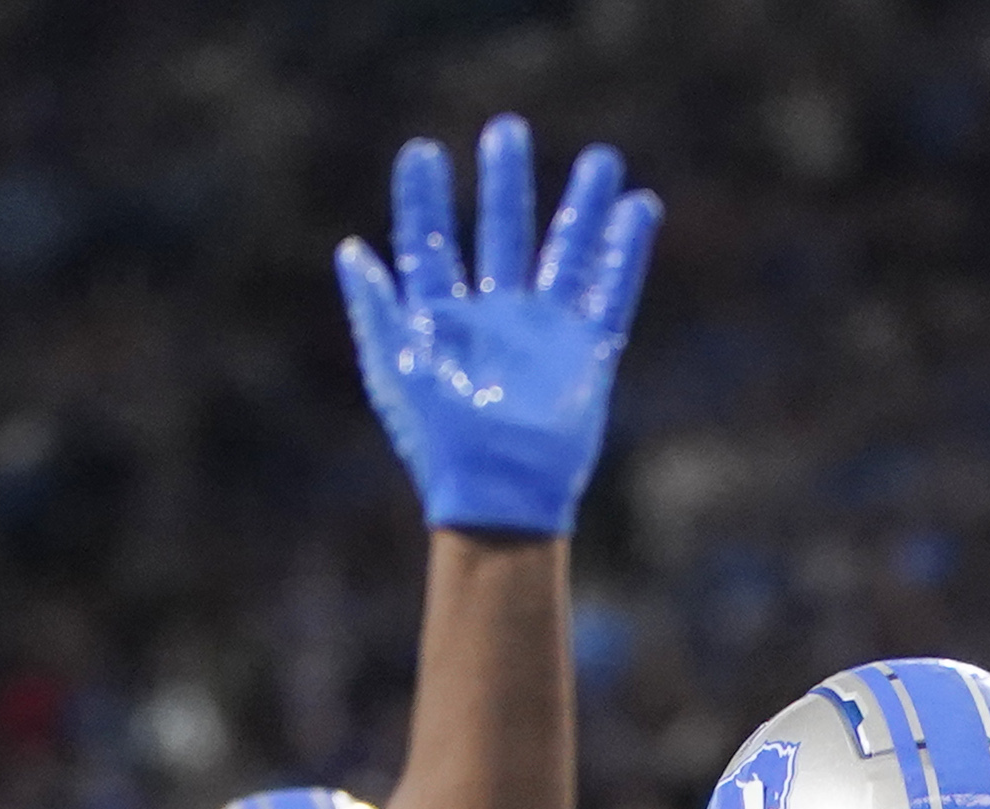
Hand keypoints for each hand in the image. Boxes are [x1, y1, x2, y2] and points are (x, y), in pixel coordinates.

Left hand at [336, 116, 658, 539]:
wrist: (497, 498)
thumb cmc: (440, 444)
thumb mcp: (395, 370)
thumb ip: (375, 309)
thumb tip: (351, 249)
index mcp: (444, 319)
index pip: (432, 244)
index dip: (424, 199)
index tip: (422, 152)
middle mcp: (496, 318)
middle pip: (503, 234)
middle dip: (506, 183)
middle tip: (507, 130)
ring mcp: (544, 333)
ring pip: (566, 253)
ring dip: (582, 207)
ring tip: (601, 159)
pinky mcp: (586, 354)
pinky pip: (611, 293)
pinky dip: (626, 253)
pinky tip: (638, 212)